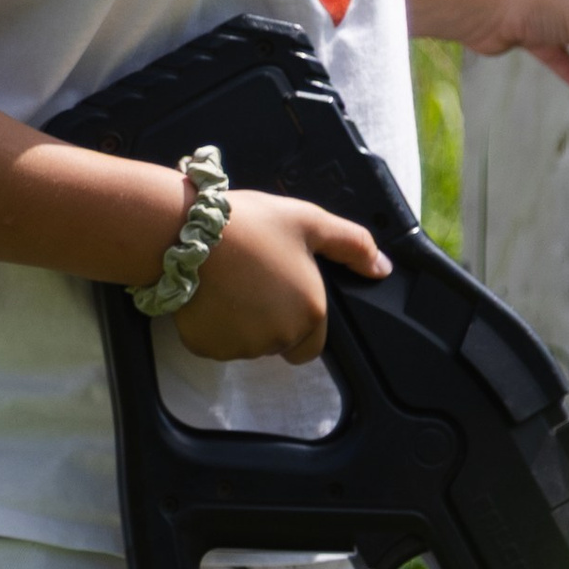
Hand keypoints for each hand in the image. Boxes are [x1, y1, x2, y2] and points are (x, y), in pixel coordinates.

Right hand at [174, 188, 388, 364]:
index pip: (312, 344)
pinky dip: (212, 325)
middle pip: (278, 342)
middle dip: (268, 319)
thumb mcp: (308, 221)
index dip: (300, 320)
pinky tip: (207, 293)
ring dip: (240, 323)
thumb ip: (352, 244)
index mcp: (309, 314)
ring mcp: (239, 347)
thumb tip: (382, 268)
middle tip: (252, 278)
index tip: (281, 291)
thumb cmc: (251, 224)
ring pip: (245, 345)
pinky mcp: (206, 347)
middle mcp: (278, 338)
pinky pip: (214, 343)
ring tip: (228, 282)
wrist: (186, 231)